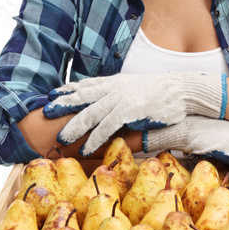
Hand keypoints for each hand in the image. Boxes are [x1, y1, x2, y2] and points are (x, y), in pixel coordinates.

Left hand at [42, 72, 226, 154]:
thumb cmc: (163, 93)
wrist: (182, 90)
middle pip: (82, 96)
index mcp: (115, 82)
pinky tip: (86, 147)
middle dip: (63, 104)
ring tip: (61, 138)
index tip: (53, 94)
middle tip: (47, 112)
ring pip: (90, 112)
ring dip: (74, 126)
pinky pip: (107, 126)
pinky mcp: (130, 111)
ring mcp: (121, 98)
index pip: (87, 84)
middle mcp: (114, 88)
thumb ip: (122, 94)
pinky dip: (95, 137)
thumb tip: (112, 106)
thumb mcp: (137, 88)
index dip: (69, 89)